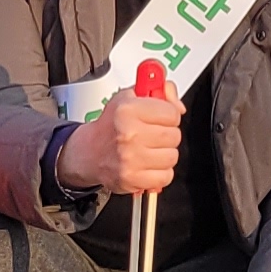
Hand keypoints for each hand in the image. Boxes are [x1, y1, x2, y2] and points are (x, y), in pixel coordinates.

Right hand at [60, 84, 184, 197]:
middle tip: (154, 134)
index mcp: (128, 110)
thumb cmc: (112, 125)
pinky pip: (165, 176)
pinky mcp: (132, 179)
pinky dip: (160, 173)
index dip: (169, 115)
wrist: (90, 152)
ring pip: (172, 157)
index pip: (172, 113)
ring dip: (165, 154)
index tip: (161, 117)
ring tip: (150, 150)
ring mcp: (130, 159)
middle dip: (168, 135)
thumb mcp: (131, 97)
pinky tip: (148, 165)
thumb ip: (161, 92)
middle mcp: (129, 134)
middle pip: (174, 136)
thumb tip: (180, 107)